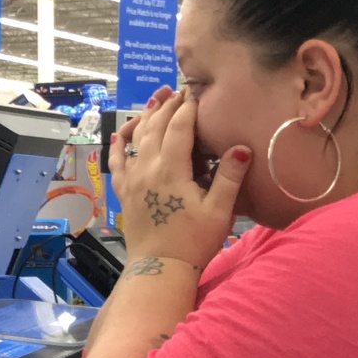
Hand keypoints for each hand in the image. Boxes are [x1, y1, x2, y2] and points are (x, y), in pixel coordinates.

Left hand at [109, 86, 251, 270]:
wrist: (160, 268)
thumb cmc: (194, 241)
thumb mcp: (219, 210)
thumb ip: (229, 176)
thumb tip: (242, 147)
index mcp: (171, 170)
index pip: (179, 127)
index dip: (188, 108)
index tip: (196, 93)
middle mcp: (146, 168)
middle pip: (155, 126)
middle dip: (167, 105)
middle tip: (178, 90)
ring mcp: (131, 179)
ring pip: (135, 138)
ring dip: (146, 116)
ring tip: (156, 99)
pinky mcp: (124, 191)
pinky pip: (116, 161)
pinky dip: (119, 143)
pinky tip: (121, 133)